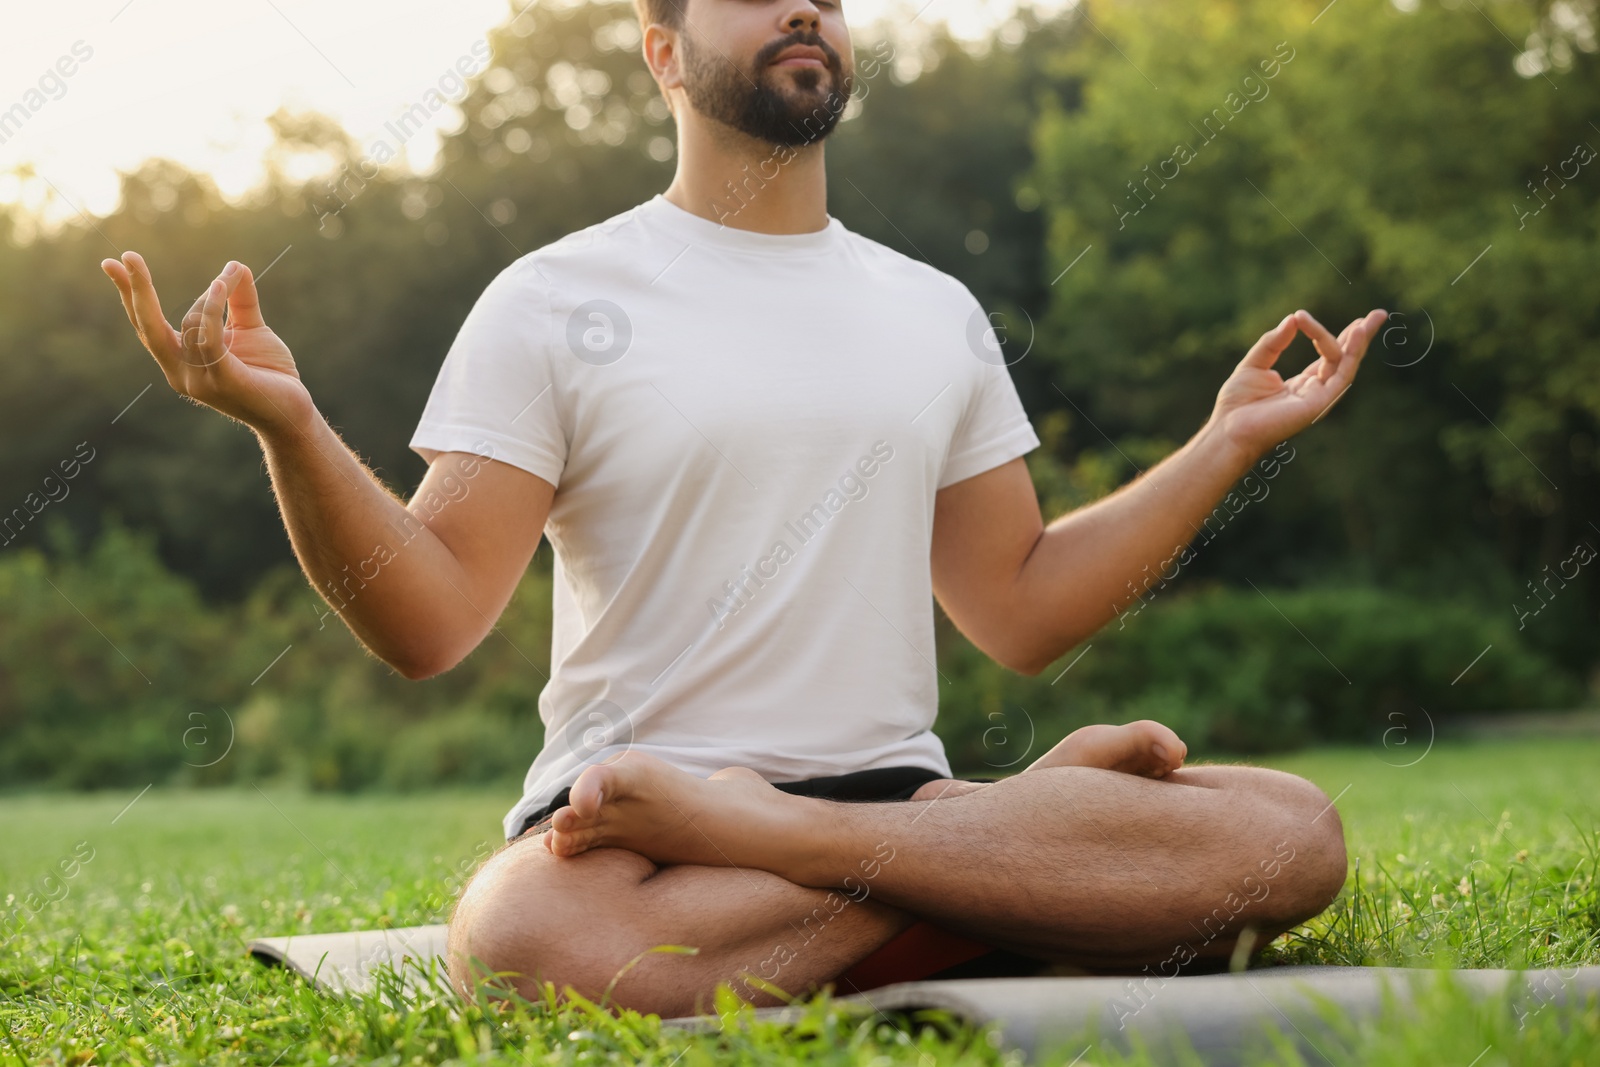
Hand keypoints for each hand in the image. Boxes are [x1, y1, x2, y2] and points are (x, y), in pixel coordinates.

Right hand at [101, 251, 313, 434]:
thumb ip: (239, 299)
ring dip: (211, 294)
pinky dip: (212, 308)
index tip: (112, 263)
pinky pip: (209, 337)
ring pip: (190, 324)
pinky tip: (221, 285)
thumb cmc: (270, 373)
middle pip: (148, 327)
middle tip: (127, 256)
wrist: (293, 413)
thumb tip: (235, 264)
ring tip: (230, 274)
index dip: (130, 294)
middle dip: (136, 291)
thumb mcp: (251, 329)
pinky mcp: (222, 380)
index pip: (147, 325)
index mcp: (180, 360)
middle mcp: (181, 372)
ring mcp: (198, 380)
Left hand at [1208, 308, 1387, 456]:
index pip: (1326, 356)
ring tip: (1371, 319)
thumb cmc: (1237, 404)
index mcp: (1302, 384)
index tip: (1303, 315)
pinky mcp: (1320, 403)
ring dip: (1360, 340)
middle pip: (1345, 359)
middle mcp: (1316, 390)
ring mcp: (1320, 398)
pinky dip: (1349, 352)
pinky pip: (1341, 373)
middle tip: (1379, 314)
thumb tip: (1293, 318)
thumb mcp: (1254, 364)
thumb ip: (1274, 342)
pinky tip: (1354, 334)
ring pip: (1347, 364)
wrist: (1229, 429)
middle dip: (1362, 336)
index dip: (1329, 334)